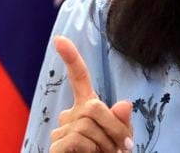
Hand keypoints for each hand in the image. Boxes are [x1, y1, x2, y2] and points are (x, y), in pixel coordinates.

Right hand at [49, 35, 133, 152]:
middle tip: (122, 148)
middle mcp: (70, 116)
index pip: (79, 79)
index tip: (59, 39)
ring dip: (106, 144)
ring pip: (88, 126)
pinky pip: (78, 140)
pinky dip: (92, 151)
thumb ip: (123, 123)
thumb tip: (125, 103)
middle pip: (94, 106)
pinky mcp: (54, 147)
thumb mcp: (121, 140)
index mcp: (87, 108)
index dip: (71, 58)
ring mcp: (60, 131)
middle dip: (114, 128)